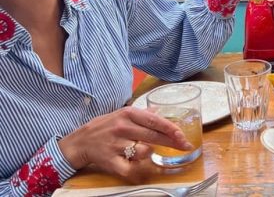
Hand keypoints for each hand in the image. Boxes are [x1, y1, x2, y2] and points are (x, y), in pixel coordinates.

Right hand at [58, 107, 192, 177]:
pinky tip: (137, 165)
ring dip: (149, 153)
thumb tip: (160, 111)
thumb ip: (142, 114)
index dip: (171, 128)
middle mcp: (123, 127)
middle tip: (185, 146)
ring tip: (145, 151)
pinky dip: (137, 169)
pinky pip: (129, 168)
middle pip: (153, 136)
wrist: (80, 141)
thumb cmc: (105, 126)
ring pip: (143, 151)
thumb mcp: (122, 114)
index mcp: (129, 114)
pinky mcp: (110, 160)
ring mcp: (116, 144)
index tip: (183, 135)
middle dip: (172, 142)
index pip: (155, 121)